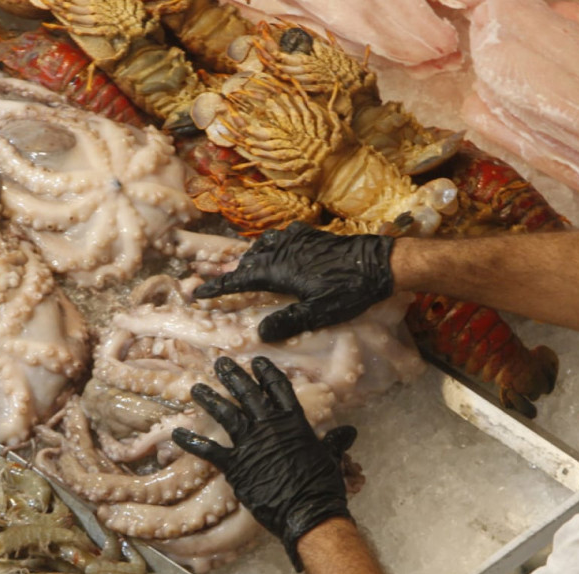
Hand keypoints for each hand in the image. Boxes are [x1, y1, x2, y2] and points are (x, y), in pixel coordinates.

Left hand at [172, 356, 357, 571]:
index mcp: (294, 421)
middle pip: (248, 394)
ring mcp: (250, 444)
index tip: (256, 362)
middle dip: (233, 376)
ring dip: (210, 399)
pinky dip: (191, 441)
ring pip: (226, 413)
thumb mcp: (331, 458)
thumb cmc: (322, 486)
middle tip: (220, 363)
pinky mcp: (235, 465)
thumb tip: (350, 432)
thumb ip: (335, 442)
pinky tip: (176, 433)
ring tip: (196, 388)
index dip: (266, 373)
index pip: (279, 389)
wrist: (307, 511)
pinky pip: (208, 449)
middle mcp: (270, 427)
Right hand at [194, 221, 394, 341]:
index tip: (199, 292)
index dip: (220, 287)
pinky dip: (270, 244)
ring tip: (244, 266)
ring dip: (251, 257)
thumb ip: (288, 321)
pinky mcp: (312, 236)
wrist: (379, 263)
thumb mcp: (318, 312)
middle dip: (231, 271)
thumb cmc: (349, 290)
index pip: (241, 278)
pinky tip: (275, 248)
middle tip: (216, 278)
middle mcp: (284, 250)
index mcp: (280, 270)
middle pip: (249, 260)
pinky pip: (281, 237)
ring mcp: (298, 240)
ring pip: (263, 246)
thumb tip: (261, 332)